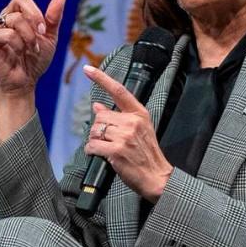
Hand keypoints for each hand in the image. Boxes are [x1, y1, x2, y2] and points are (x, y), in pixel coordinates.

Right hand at [0, 0, 66, 98]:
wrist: (24, 81)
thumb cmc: (35, 60)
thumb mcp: (51, 38)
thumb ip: (53, 18)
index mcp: (22, 11)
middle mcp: (7, 13)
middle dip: (36, 17)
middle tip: (42, 34)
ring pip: (17, 19)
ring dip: (29, 36)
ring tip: (29, 48)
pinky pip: (7, 33)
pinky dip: (19, 43)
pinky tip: (17, 52)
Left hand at [82, 64, 172, 202]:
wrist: (157, 177)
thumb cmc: (147, 155)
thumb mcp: (138, 130)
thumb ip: (118, 116)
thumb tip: (97, 106)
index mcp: (139, 114)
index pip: (118, 91)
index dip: (101, 79)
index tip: (88, 70)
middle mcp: (132, 122)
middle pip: (100, 116)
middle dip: (98, 128)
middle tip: (107, 140)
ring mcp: (125, 136)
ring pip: (95, 131)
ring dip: (94, 140)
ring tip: (105, 148)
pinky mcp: (117, 151)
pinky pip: (92, 145)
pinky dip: (91, 150)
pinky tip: (97, 154)